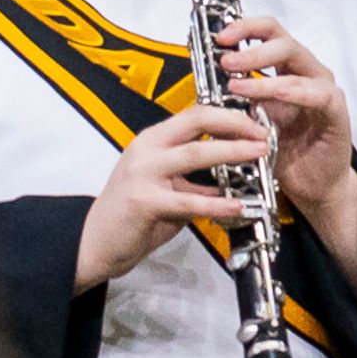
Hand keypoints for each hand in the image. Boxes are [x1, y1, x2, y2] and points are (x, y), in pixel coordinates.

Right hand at [77, 103, 269, 288]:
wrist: (92, 244)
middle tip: (264, 134)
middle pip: (197, 122)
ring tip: (258, 154)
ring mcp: (143, 173)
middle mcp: (147, 150)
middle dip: (236, 124)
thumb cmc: (131, 214)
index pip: (196, 113)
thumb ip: (195, 177)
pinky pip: (188, 200)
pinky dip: (216, 203)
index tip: (257, 121)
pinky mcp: (143, 201)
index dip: (229, 114)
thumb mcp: (166, 186)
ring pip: (195, 153)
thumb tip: (234, 173)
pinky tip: (236, 205)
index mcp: (154, 140)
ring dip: (232, 152)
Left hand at [210, 14, 355, 217]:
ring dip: (263, 70)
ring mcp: (323, 89)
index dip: (244, 28)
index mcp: (287, 70)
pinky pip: (317, 94)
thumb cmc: (286, 151)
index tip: (219, 37)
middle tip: (225, 60)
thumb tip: (203, 90)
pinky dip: (292, 92)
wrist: (315, 185)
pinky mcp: (336, 110)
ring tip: (237, 83)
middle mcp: (307, 72)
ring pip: (296, 62)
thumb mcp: (253, 124)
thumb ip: (237, 105)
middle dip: (250, 45)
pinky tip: (272, 97)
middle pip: (282, 40)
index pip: (268, 35)